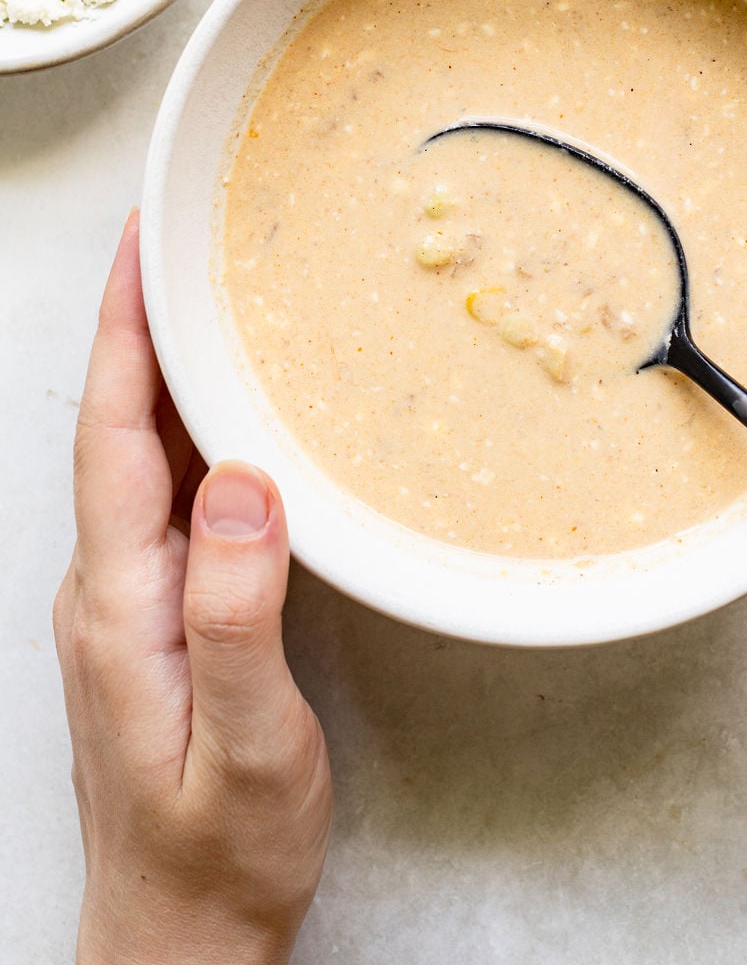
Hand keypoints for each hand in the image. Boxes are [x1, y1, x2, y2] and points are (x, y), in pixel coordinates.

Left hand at [53, 213, 332, 964]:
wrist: (178, 937)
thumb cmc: (218, 853)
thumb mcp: (248, 744)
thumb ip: (238, 614)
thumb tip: (243, 484)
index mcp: (121, 603)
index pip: (115, 435)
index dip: (126, 333)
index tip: (142, 247)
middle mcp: (109, 589)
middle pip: (119, 428)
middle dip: (141, 324)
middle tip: (179, 242)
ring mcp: (125, 603)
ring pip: (140, 458)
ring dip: (163, 372)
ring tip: (204, 302)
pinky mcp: (153, 618)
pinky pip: (163, 497)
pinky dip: (188, 432)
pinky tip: (225, 418)